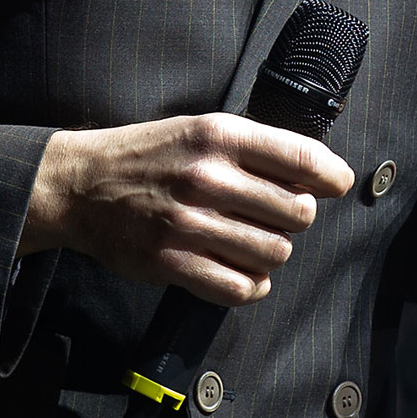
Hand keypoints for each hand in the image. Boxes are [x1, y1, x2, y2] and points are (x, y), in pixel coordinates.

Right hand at [18, 115, 354, 305]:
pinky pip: (239, 287)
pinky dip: (250, 286)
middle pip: (296, 212)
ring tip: (254, 243)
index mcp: (218, 136)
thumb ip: (255, 149)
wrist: (81, 186)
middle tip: (276, 216)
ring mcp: (188, 223)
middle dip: (295, 217)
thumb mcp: (200, 130)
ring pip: (274, 253)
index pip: (301, 156)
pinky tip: (240, 272)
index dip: (331, 175)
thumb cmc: (150, 156)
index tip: (336, 185)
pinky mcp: (171, 262)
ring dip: (273, 253)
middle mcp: (207, 177)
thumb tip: (319, 174)